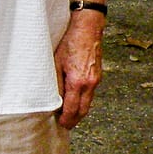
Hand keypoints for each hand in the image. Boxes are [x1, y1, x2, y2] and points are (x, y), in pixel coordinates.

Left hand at [55, 9, 104, 128]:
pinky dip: (84, 100)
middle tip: (65, 124)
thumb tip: (54, 99)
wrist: (88, 29)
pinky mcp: (98, 76)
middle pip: (83, 110)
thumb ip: (56, 83)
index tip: (61, 124)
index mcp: (78, 82)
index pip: (72, 109)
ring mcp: (96, 80)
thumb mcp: (56, 63)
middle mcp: (90, 84)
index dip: (66, 119)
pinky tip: (76, 99)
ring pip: (88, 103)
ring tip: (69, 114)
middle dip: (74, 120)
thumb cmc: (70, 43)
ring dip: (79, 111)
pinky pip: (91, 94)